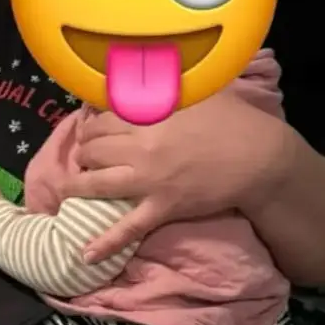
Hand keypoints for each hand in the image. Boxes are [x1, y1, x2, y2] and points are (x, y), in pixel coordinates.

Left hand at [65, 91, 294, 262]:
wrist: (259, 157)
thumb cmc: (233, 119)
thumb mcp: (198, 89)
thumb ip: (167, 82)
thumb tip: (145, 70)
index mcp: (148, 115)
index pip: (103, 118)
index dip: (92, 123)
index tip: (90, 126)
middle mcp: (141, 146)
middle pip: (93, 148)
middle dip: (83, 150)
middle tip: (83, 154)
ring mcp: (149, 180)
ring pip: (97, 182)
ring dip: (76, 185)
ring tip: (65, 189)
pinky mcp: (162, 207)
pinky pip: (127, 227)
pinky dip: (105, 242)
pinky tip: (85, 255)